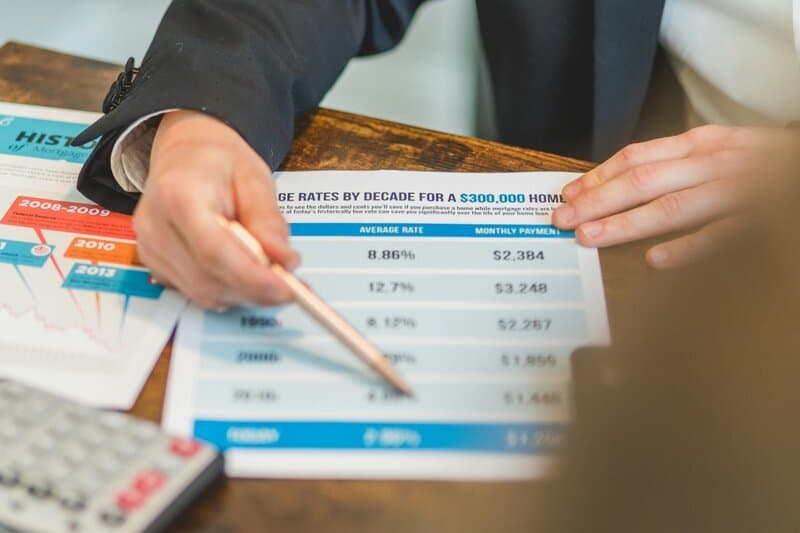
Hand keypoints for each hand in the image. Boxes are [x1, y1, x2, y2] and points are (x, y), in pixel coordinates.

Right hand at [133, 110, 299, 308]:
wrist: (185, 153)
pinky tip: (247, 275)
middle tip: (292, 287)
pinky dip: (228, 291)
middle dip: (255, 290)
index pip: (213, 250)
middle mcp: (155, 225)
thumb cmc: (217, 161)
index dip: (252, 278)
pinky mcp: (155, 264)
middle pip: (208, 278)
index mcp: (179, 193)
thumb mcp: (254, 178)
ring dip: (244, 294)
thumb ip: (268, 221)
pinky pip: (196, 291)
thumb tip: (284, 260)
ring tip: (274, 278)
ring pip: (203, 292)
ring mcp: (150, 247)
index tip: (286, 289)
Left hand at [551, 125, 799, 267]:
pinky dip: (686, 247)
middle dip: (597, 201)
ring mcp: (737, 190)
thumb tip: (623, 187)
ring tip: (589, 238)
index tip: (567, 195)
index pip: (636, 157)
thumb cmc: (765, 163)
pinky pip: (720, 234)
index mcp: (700, 144)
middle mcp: (713, 162)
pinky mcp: (762, 218)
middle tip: (561, 220)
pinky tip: (655, 260)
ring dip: (625, 223)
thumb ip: (677, 166)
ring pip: (671, 206)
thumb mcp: (720, 152)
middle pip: (642, 181)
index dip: (598, 176)